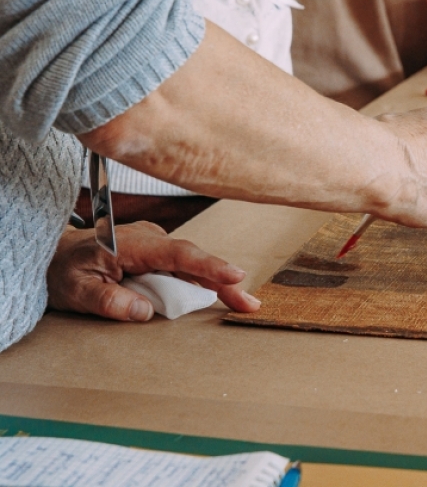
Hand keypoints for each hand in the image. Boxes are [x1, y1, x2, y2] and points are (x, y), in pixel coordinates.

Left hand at [47, 221, 259, 320]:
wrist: (53, 253)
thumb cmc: (62, 269)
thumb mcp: (75, 290)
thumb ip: (108, 301)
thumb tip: (144, 312)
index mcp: (132, 243)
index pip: (178, 253)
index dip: (209, 265)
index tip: (235, 275)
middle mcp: (150, 239)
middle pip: (194, 261)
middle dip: (224, 280)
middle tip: (248, 304)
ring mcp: (156, 245)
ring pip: (191, 266)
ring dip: (216, 284)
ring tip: (240, 303)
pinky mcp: (157, 253)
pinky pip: (183, 269)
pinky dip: (201, 282)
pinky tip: (219, 294)